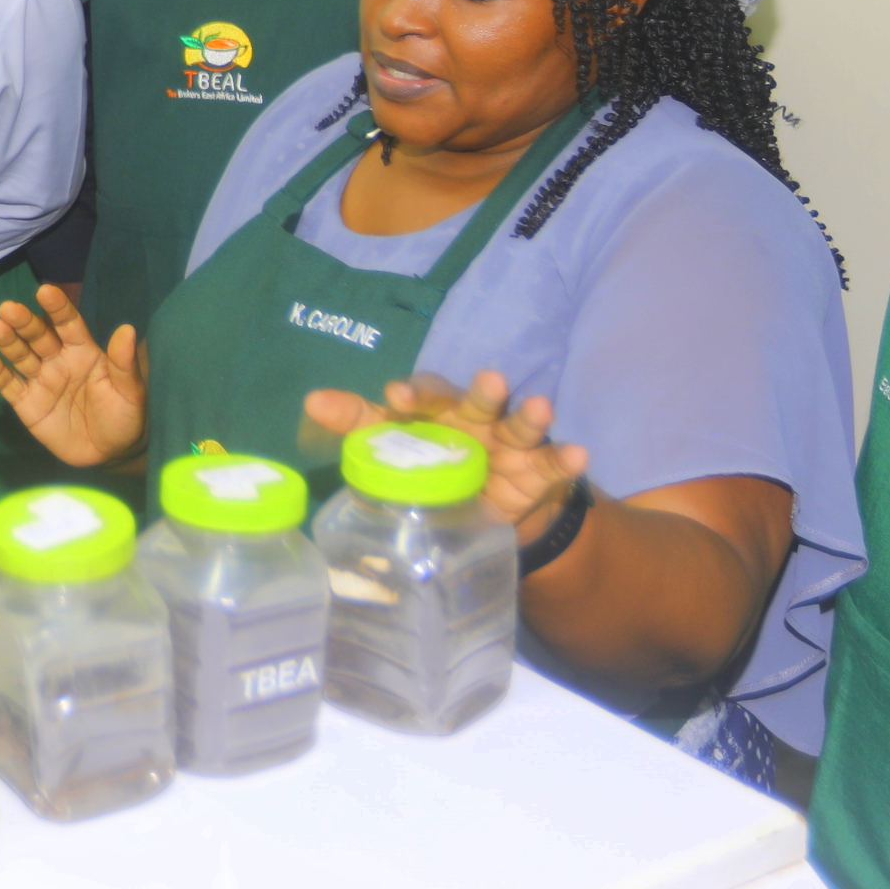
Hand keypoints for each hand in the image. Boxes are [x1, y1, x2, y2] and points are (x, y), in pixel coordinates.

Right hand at [0, 285, 146, 467]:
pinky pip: (10, 386)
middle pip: (38, 337)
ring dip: (8, 341)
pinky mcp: (27, 403)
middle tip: (9, 308)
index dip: (57, 308)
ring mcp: (40, 381)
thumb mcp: (130, 391)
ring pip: (21, 356)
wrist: (110, 453)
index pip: (68, 324)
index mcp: (83, 351)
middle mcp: (58, 360)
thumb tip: (128, 329)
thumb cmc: (123, 416)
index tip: (45, 291)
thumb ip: (124, 363)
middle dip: (24, 322)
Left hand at [301, 369, 589, 546]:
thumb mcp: (392, 445)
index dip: (414, 394)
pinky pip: (554, 465)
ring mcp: (510, 444)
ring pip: (520, 425)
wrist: (480, 508)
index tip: (396, 397)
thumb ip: (357, 424)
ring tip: (540, 407)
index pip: (426, 395)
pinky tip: (578, 454)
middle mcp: (476, 419)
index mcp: (437, 411)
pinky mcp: (537, 472)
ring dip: (530, 416)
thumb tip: (311, 401)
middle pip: (480, 401)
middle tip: (489, 380)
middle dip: (484, 392)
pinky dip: (566, 459)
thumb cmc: (429, 462)